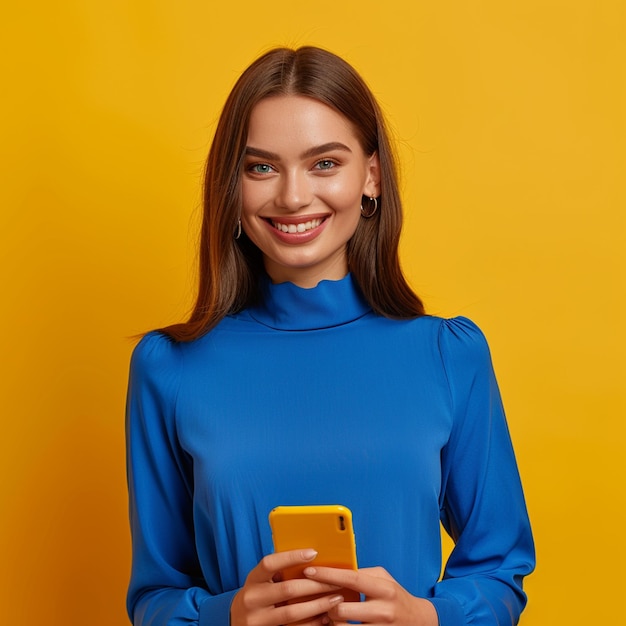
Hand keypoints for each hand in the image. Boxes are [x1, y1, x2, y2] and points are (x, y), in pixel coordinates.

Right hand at [231, 549, 344, 625]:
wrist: (238, 622)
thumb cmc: (258, 595)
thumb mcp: (261, 580)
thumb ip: (279, 571)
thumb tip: (311, 556)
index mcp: (252, 579)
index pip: (270, 563)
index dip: (291, 557)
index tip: (314, 552)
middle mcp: (252, 599)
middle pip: (288, 589)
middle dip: (316, 585)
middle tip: (336, 581)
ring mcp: (257, 620)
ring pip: (292, 613)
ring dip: (318, 605)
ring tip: (336, 599)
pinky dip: (312, 624)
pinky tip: (325, 617)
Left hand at [303, 565, 437, 625]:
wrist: (420, 622)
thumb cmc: (396, 596)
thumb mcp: (384, 579)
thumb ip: (363, 573)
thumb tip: (337, 568)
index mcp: (384, 589)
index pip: (352, 579)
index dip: (328, 575)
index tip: (310, 571)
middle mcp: (383, 611)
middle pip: (342, 608)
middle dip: (327, 604)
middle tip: (321, 599)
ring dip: (331, 621)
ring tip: (330, 614)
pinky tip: (337, 624)